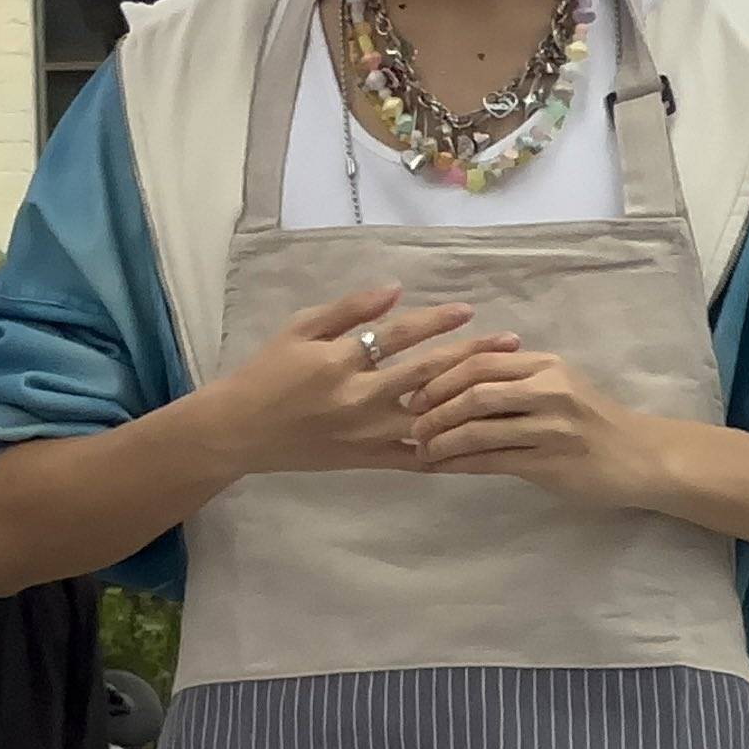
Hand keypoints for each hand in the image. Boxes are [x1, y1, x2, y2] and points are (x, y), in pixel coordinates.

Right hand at [196, 284, 513, 477]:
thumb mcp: (298, 330)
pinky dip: (450, 448)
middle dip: (472, 355)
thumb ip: (347, 309)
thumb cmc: (266, 374)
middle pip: (428, 373)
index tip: (467, 309)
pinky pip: (417, 456)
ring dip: (470, 398)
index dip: (435, 320)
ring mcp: (367, 433)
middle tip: (509, 341)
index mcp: (340, 362)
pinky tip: (479, 438)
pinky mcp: (368, 458)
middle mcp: (359, 398)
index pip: (398, 335)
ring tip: (503, 384)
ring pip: (430, 415)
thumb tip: (396, 290)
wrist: (239, 431)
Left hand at [405, 347, 676, 505]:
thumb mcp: (558, 384)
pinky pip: (492, 461)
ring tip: (421, 448)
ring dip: (441, 440)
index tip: (415, 391)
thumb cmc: (592, 420)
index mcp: (545, 365)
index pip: (480, 361)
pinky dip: (458, 464)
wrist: (642, 457)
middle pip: (474, 392)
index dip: (440, 376)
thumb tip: (449, 380)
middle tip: (410, 422)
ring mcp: (552, 428)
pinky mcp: (551, 463)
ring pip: (479, 429)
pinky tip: (439, 467)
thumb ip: (514, 378)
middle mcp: (550, 390)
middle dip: (434, 408)